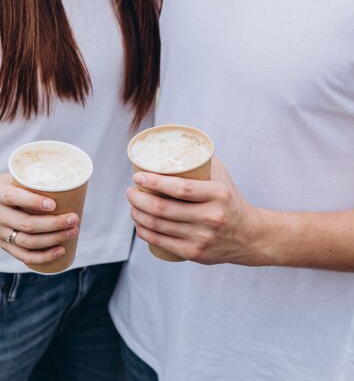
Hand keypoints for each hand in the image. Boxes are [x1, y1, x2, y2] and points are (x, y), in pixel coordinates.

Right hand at [0, 173, 79, 265]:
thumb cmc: (4, 187)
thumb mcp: (12, 177)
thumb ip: (32, 178)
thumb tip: (66, 178)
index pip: (14, 198)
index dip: (33, 202)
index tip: (53, 204)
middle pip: (26, 224)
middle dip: (53, 224)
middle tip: (73, 218)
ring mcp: (0, 233)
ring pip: (28, 242)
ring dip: (53, 239)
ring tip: (72, 232)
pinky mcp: (4, 245)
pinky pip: (24, 256)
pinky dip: (44, 256)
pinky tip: (60, 251)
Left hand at [127, 157, 263, 264]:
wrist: (249, 236)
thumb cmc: (228, 198)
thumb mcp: (219, 173)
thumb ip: (196, 153)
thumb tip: (168, 127)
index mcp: (217, 194)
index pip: (180, 188)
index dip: (154, 182)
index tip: (137, 176)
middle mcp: (210, 216)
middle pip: (163, 208)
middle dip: (138, 199)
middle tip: (131, 191)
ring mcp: (202, 237)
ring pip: (158, 226)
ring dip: (137, 215)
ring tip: (132, 205)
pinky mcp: (194, 253)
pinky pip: (161, 242)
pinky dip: (144, 232)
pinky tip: (138, 223)